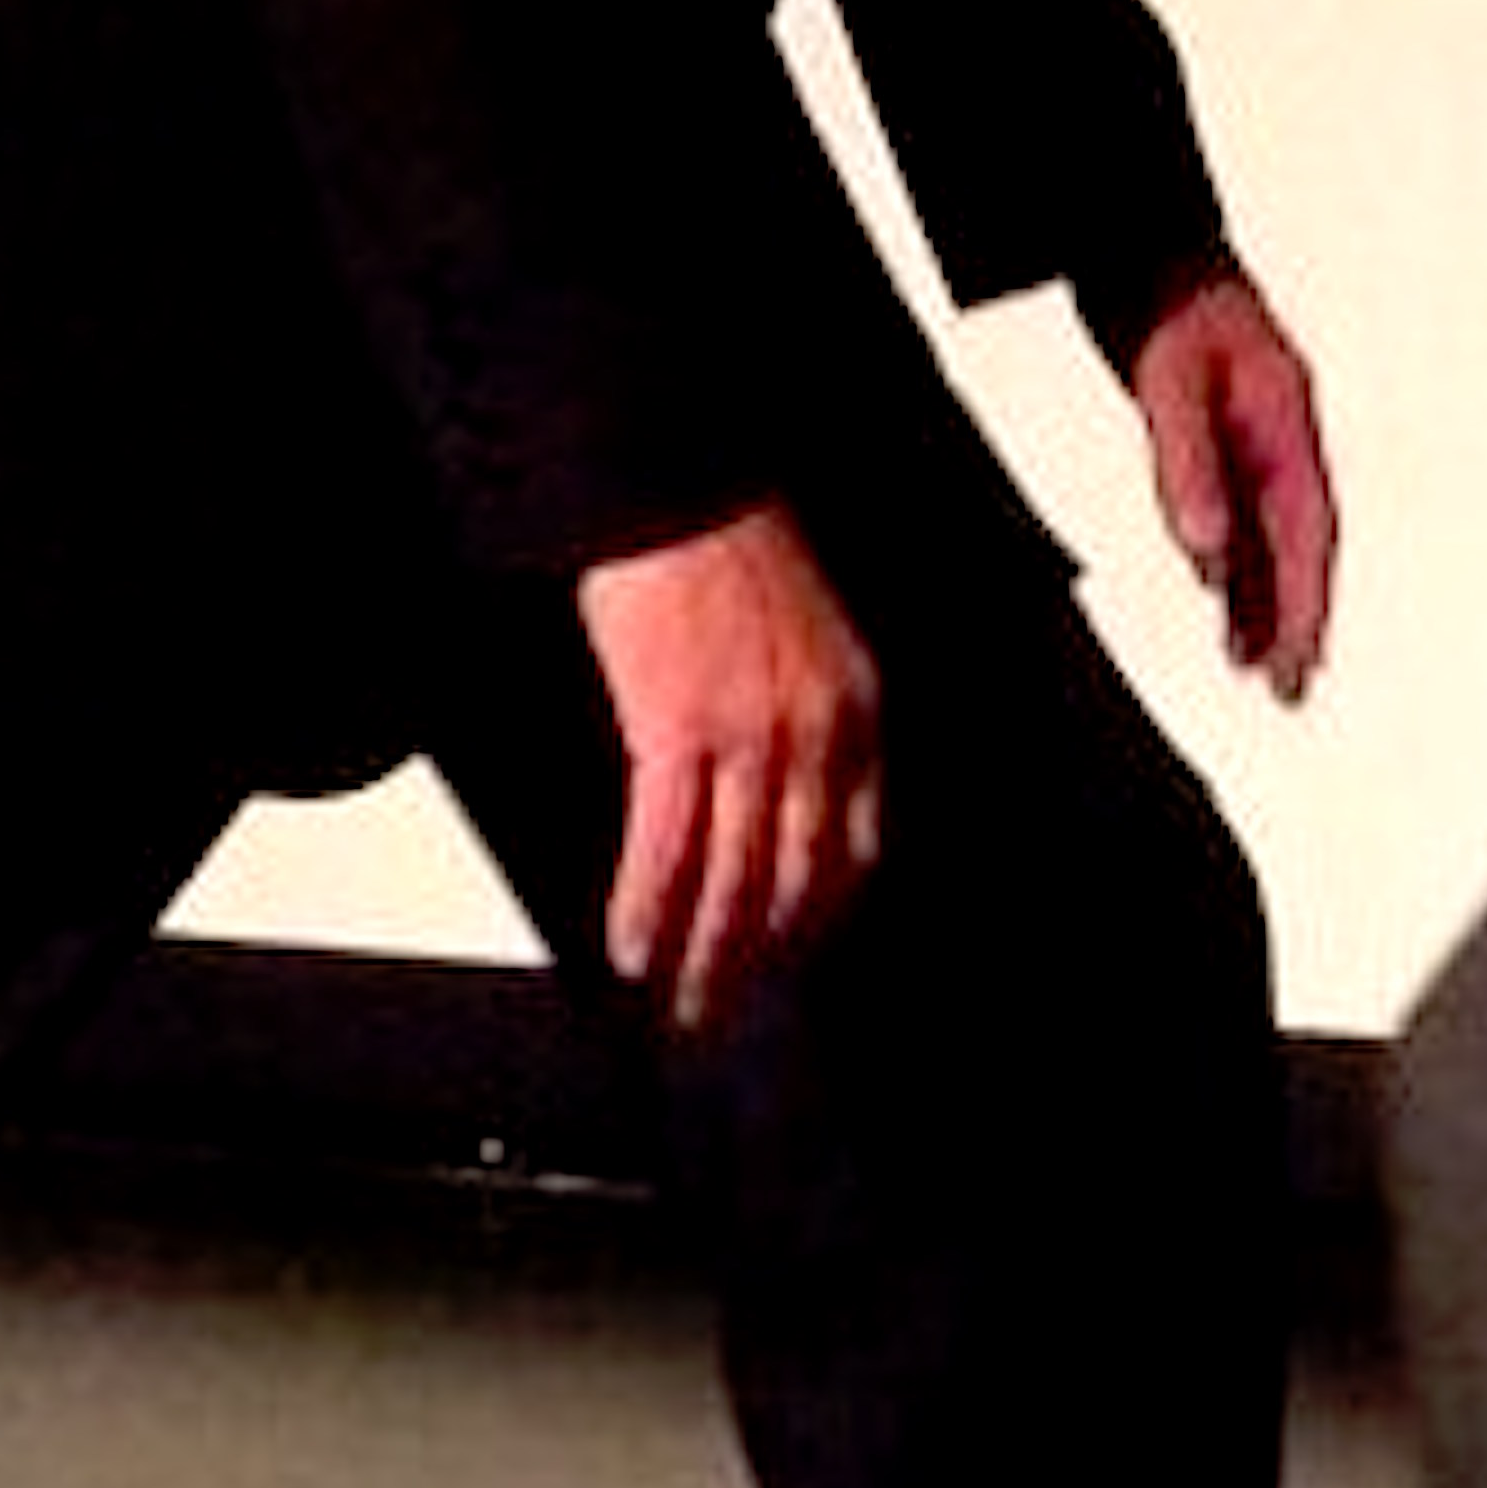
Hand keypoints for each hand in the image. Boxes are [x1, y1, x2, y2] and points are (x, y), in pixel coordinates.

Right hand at [579, 505, 879, 1032]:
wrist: (675, 481)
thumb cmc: (725, 546)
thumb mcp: (802, 638)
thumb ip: (805, 718)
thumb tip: (769, 804)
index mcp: (855, 708)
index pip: (854, 846)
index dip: (819, 917)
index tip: (790, 957)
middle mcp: (816, 731)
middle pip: (797, 880)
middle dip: (761, 959)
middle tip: (726, 1006)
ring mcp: (750, 735)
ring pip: (735, 880)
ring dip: (706, 957)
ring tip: (680, 1001)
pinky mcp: (676, 730)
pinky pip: (664, 849)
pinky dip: (647, 910)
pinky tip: (631, 948)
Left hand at [1125, 261, 1337, 701]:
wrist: (1144, 246)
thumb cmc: (1167, 301)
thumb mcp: (1170, 383)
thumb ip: (1188, 466)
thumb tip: (1207, 551)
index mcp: (1286, 420)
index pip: (1308, 529)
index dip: (1309, 601)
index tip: (1302, 660)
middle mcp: (1279, 436)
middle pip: (1300, 544)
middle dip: (1300, 617)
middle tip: (1292, 688)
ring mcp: (1253, 439)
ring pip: (1269, 535)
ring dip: (1266, 599)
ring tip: (1255, 668)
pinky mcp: (1221, 439)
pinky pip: (1240, 516)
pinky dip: (1237, 566)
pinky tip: (1224, 604)